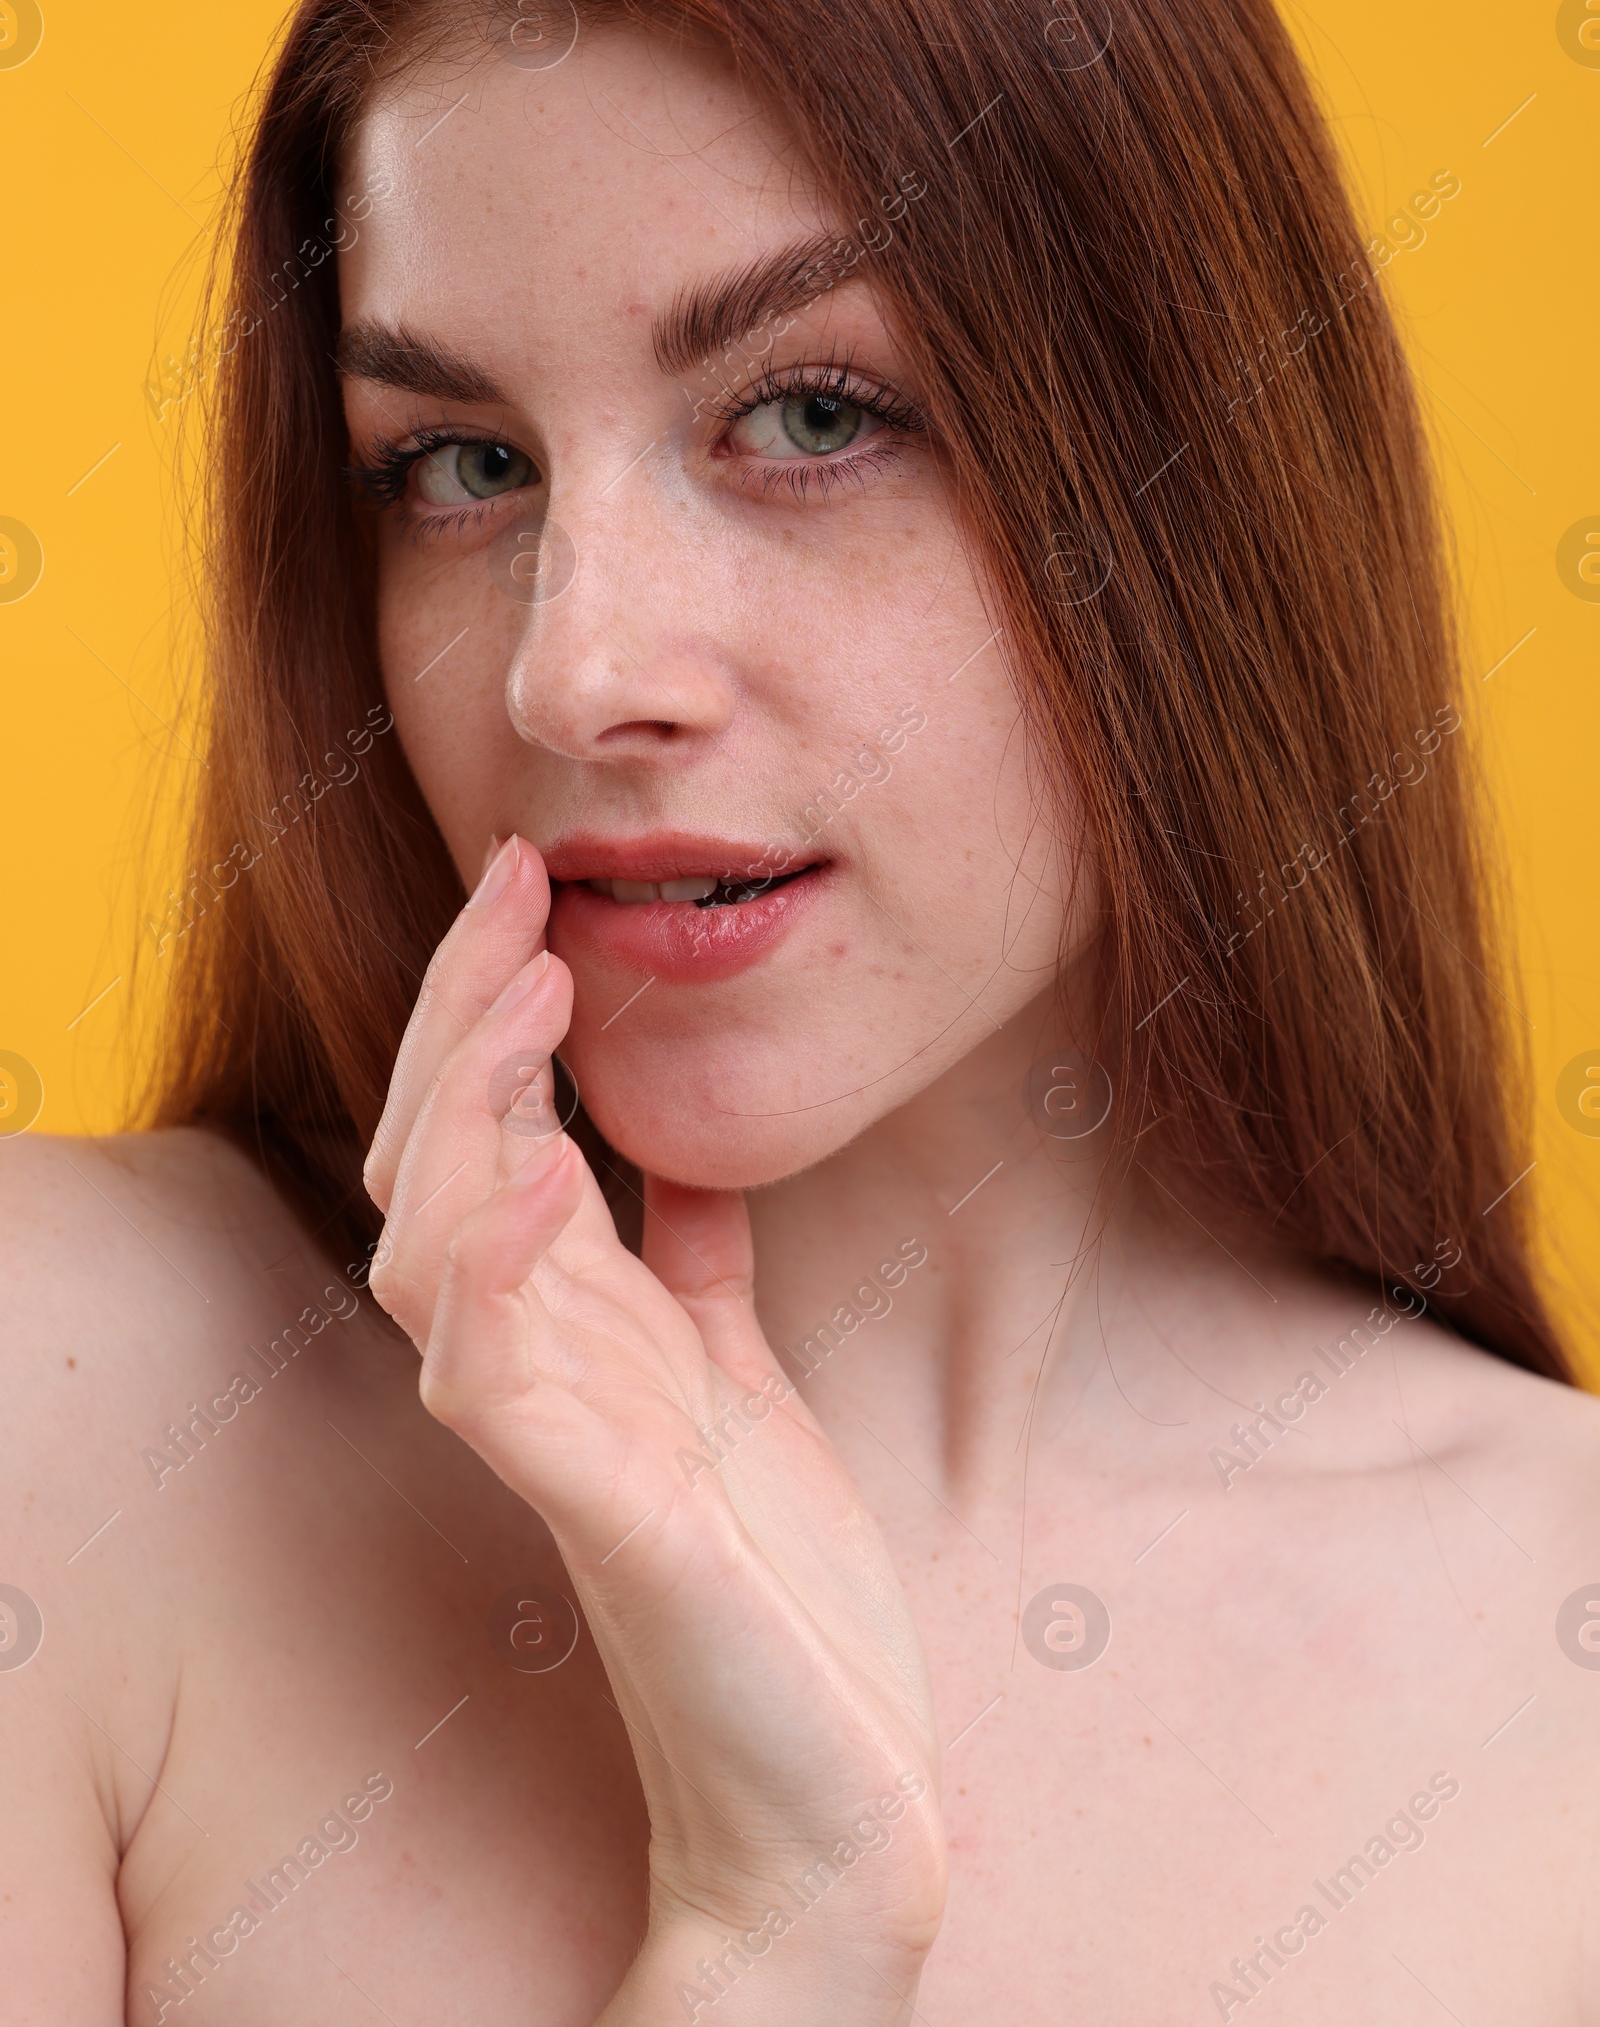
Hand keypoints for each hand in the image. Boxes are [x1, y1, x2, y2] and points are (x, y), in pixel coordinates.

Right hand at [364, 836, 945, 2020]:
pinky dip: (505, 1265)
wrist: (831, 1783)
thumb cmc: (782, 1590)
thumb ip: (696, 1274)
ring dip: (467, 1109)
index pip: (480, 1135)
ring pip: (429, 1247)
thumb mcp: (744, 1383)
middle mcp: (535, 1370)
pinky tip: (552, 1169)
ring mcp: (551, 1440)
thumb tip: (682, 1162)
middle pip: (431, 1162)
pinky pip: (496, 1374)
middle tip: (513, 888)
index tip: (530, 881)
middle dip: (458, 1017)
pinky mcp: (594, 1511)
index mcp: (573, 1327)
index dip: (484, 1006)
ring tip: (527, 992)